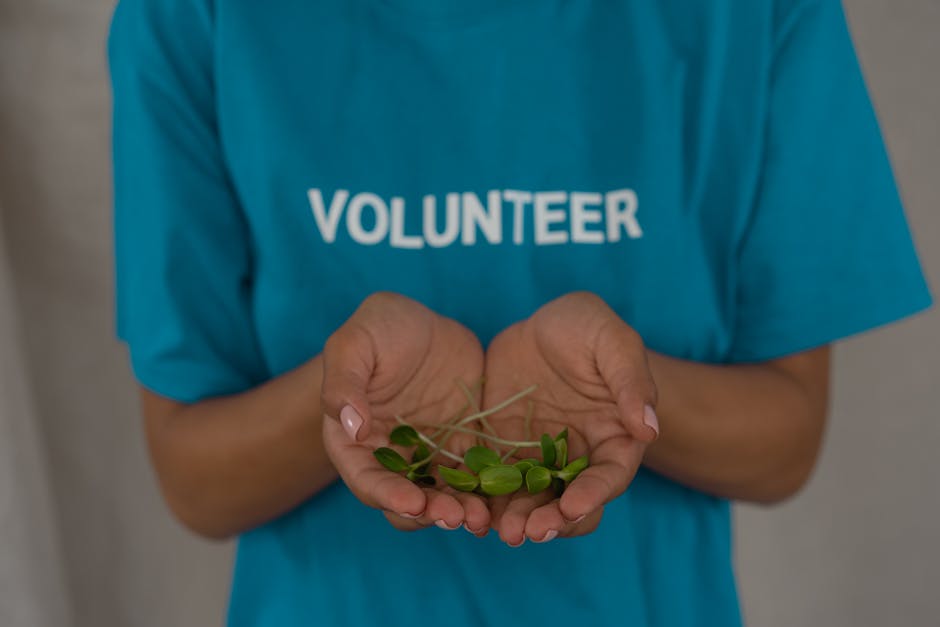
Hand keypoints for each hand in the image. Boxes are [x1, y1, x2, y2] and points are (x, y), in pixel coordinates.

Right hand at [321, 292, 489, 532]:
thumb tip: (351, 426)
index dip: (388, 496)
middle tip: (458, 517)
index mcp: (354, 442)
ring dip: (461, 511)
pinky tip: (509, 497)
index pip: (366, 480)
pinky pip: (476, 478)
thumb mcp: (356, 343)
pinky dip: (488, 492)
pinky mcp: (462, 449)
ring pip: (443, 497)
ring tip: (482, 518)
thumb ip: (345, 382)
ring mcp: (428, 457)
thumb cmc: (379, 328)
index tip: (413, 503)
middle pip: (406, 500)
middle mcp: (390, 459)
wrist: (424, 323)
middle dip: (430, 514)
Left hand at [481, 292, 657, 545]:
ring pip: (530, 502)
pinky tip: (467, 509)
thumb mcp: (611, 339)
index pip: (609, 476)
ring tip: (498, 530)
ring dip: (516, 520)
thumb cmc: (587, 328)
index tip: (572, 507)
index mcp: (614, 438)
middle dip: (551, 521)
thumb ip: (630, 380)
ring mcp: (538, 460)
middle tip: (527, 532)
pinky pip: (493, 485)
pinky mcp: (503, 454)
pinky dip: (483, 501)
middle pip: (569, 503)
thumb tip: (649, 428)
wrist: (541, 327)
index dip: (593, 494)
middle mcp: (578, 459)